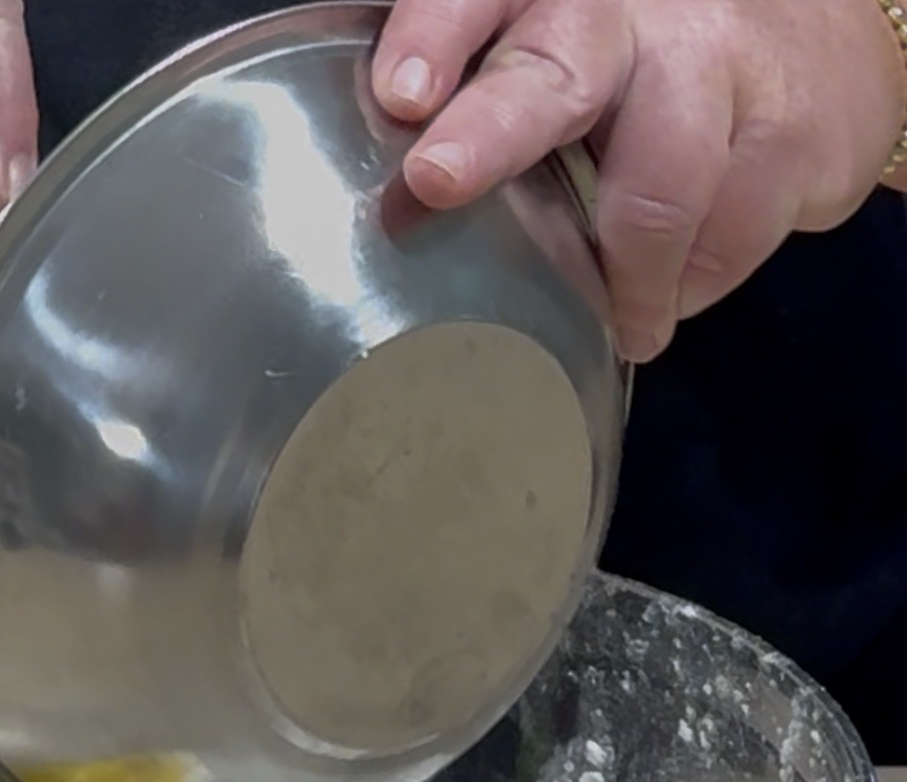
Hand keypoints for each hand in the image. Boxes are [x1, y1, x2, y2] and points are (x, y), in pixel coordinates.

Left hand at [372, 0, 906, 360]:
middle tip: (439, 179)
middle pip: (558, 70)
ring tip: (627, 320)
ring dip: (632, 278)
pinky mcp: (798, 131)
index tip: (400, 95)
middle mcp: (636, 14)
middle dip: (493, 127)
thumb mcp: (557, 54)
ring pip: (661, 192)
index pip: (478, 0)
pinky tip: (688, 272)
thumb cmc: (648, 63)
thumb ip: (485, 97)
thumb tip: (394, 199)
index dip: (435, 37)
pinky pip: (731, 238)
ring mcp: (724, 64)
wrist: (817, 43)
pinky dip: (696, 280)